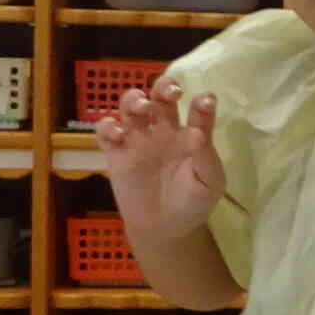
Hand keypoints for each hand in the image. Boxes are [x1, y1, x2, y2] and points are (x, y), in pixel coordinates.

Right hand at [96, 80, 227, 240]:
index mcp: (191, 133)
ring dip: (134, 98)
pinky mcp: (117, 153)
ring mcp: (139, 139)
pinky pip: (105, 130)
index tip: (205, 102)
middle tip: (172, 93)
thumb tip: (197, 133)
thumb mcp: (209, 183)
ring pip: (131, 104)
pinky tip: (120, 135)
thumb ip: (205, 157)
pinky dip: (108, 126)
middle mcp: (164, 130)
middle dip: (164, 86)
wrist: (166, 229)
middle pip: (160, 95)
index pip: (197, 109)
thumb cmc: (193, 202)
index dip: (202, 102)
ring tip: (143, 109)